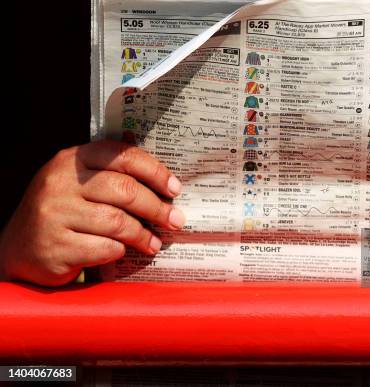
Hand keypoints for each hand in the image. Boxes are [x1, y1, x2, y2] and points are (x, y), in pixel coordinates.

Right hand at [0, 140, 184, 285]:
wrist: (20, 248)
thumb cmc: (64, 212)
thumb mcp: (80, 183)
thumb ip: (112, 172)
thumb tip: (162, 171)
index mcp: (72, 160)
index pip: (122, 156)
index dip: (155, 172)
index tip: (174, 189)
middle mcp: (60, 183)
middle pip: (125, 190)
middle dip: (157, 207)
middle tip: (175, 220)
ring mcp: (54, 214)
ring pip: (117, 221)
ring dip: (143, 234)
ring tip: (154, 242)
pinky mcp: (56, 246)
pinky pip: (104, 248)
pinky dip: (120, 251)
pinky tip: (126, 252)